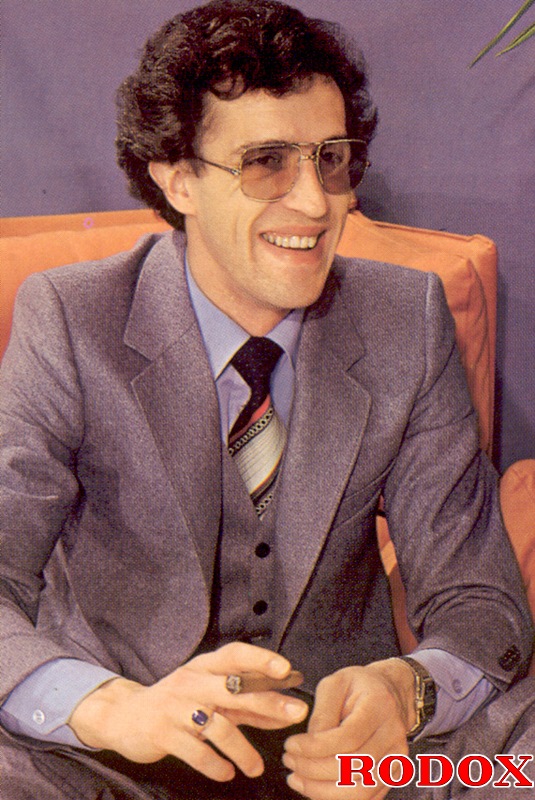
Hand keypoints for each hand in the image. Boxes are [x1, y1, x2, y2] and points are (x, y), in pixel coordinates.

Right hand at [68, 642, 308, 781]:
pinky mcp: (163, 734)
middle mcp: (191, 681)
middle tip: (297, 713)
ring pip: (218, 727)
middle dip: (268, 702)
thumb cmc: (180, 703)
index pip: (235, 654)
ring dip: (243, 750)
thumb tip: (287, 711)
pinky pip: (196, 752)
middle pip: (234, 689)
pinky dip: (215, 765)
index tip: (286, 669)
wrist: (126, 716)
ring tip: (256, 768)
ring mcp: (176, 707)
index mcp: (204, 666)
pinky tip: (227, 773)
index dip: (261, 659)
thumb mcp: (212, 695)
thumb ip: (247, 704)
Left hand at [282, 658, 415, 799]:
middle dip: (313, 769)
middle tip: (289, 760)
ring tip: (297, 779)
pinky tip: (315, 788)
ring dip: (322, 791)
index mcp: (379, 705)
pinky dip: (337, 798)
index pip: (347, 737)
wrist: (389, 691)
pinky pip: (367, 797)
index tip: (291, 745)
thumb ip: (322, 712)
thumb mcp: (335, 683)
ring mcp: (397, 757)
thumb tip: (309, 744)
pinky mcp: (393, 774)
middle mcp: (393, 734)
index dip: (315, 747)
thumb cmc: (358, 685)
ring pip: (360, 790)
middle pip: (353, 767)